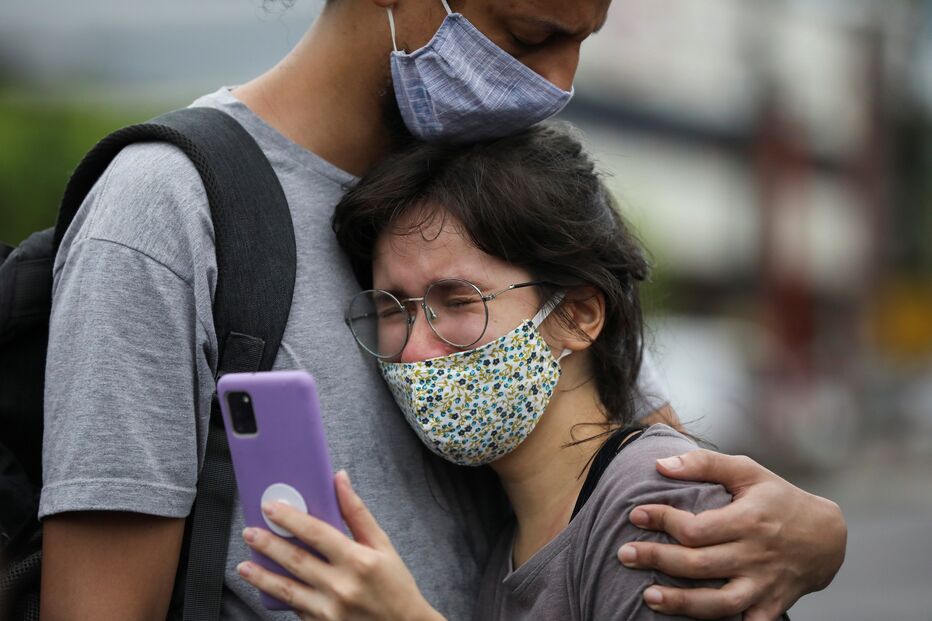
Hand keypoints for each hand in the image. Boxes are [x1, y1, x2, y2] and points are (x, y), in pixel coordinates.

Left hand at [238, 470, 443, 620]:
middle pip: (296, 560)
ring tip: (244, 565)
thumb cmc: (395, 585)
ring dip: (261, 576)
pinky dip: (279, 596)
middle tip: (250, 532)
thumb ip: (357, 513)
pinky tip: (266, 587)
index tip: (271, 507)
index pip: (317, 533)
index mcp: (359, 561)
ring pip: (287, 589)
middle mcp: (342, 586)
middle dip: (268, 544)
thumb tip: (339, 479)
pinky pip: (295, 608)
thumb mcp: (383, 545)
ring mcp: (329, 611)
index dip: (291, 519)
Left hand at [617, 450, 845, 619]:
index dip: (661, 520)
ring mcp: (764, 585)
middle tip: (623, 554)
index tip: (634, 515)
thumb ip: (704, 464)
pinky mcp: (771, 606)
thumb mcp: (747, 470)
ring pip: (719, 603)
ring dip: (681, 603)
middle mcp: (755, 555)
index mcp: (748, 520)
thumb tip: (661, 465)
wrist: (826, 537)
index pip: (696, 527)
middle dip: (657, 559)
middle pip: (699, 565)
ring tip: (647, 596)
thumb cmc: (778, 498)